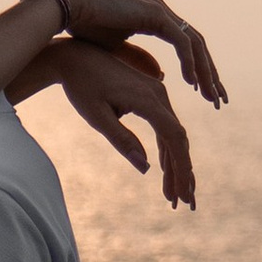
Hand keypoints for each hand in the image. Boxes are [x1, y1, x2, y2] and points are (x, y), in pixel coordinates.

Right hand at [39, 0, 226, 108]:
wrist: (67, 7)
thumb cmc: (84, 27)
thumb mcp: (117, 50)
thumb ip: (138, 60)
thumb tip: (160, 75)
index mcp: (155, 19)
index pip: (187, 46)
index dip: (198, 70)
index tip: (206, 93)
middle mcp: (162, 13)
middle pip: (197, 46)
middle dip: (210, 74)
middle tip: (219, 101)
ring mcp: (160, 10)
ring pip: (195, 44)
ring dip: (205, 72)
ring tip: (211, 97)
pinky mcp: (154, 13)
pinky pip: (181, 41)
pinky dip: (189, 62)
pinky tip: (192, 83)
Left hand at [55, 40, 198, 209]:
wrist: (75, 58)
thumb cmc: (82, 87)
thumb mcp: (96, 116)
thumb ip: (122, 140)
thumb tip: (145, 168)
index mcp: (148, 100)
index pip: (174, 138)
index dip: (181, 168)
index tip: (183, 193)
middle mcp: (159, 95)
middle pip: (178, 140)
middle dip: (183, 173)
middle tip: (185, 203)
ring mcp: (157, 95)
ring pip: (173, 136)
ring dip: (175, 166)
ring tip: (174, 195)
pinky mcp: (151, 97)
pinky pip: (164, 127)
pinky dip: (166, 151)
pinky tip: (165, 171)